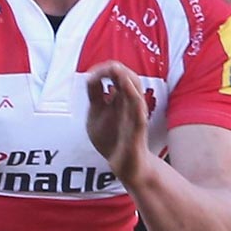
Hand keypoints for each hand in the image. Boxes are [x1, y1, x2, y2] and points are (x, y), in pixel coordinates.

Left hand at [84, 60, 152, 184]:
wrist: (124, 164)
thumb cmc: (112, 140)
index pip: (114, 77)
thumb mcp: (97, 117)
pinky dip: (133, 96)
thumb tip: (98, 80)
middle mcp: (129, 103)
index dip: (101, 72)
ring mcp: (135, 113)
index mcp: (118, 99)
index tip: (92, 73)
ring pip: (135, 89)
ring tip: (116, 69)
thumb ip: (97, 100)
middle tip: (105, 66)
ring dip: (125, 78)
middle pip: (127, 78)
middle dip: (114, 70)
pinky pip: (139, 108)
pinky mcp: (138, 126)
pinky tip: (126, 87)